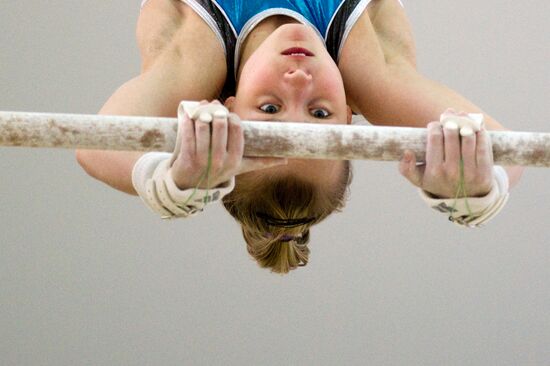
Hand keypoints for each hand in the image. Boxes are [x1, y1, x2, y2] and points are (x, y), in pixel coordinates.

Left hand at [171, 100, 287, 189]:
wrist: (192, 187)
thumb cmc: (219, 171)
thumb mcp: (241, 167)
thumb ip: (261, 162)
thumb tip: (286, 160)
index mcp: (235, 160)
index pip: (236, 128)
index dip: (231, 116)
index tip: (227, 114)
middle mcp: (220, 161)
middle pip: (219, 123)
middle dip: (216, 111)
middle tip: (213, 106)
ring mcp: (202, 160)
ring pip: (203, 125)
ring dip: (201, 112)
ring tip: (202, 109)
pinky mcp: (186, 158)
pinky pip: (187, 131)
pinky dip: (187, 119)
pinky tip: (188, 114)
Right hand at [399, 111, 493, 197]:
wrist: (463, 200)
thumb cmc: (438, 183)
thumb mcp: (419, 180)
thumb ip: (406, 168)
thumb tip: (407, 152)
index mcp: (433, 171)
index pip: (434, 138)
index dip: (435, 126)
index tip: (435, 125)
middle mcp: (451, 171)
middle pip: (451, 134)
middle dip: (450, 120)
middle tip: (449, 117)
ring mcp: (469, 172)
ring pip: (468, 137)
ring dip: (466, 122)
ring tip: (462, 118)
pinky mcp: (484, 171)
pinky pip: (483, 146)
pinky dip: (480, 132)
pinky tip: (476, 127)